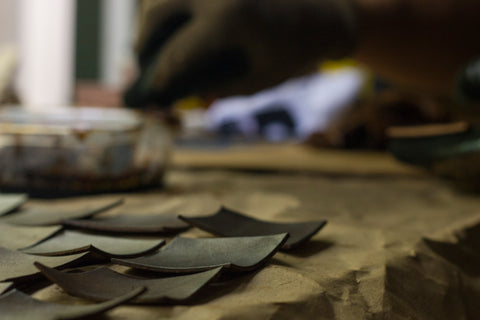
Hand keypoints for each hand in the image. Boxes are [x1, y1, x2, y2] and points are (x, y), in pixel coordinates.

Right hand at [124, 0, 356, 107]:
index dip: (160, 74)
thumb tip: (182, 87)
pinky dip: (174, 5)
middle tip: (142, 59)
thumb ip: (216, 86)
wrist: (326, 14)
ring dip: (154, 16)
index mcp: (230, 20)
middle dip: (144, 38)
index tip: (150, 90)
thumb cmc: (295, 53)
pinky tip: (177, 23)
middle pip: (158, 9)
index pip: (177, 51)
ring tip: (156, 40)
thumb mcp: (256, 80)